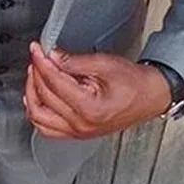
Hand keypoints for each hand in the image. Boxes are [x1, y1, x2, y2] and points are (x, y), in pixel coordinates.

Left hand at [23, 41, 171, 139]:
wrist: (151, 97)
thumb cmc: (135, 83)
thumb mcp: (105, 64)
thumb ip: (75, 61)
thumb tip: (52, 56)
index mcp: (89, 108)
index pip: (54, 83)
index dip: (41, 62)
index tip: (36, 49)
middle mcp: (81, 125)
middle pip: (43, 98)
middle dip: (36, 74)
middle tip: (36, 57)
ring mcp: (78, 133)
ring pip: (39, 117)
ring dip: (32, 94)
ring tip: (35, 75)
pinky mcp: (77, 134)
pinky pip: (47, 129)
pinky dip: (37, 113)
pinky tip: (37, 98)